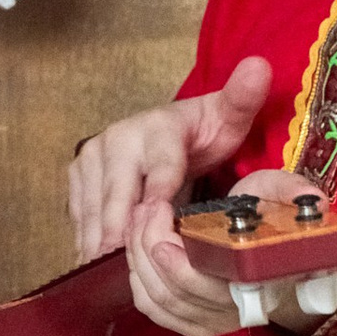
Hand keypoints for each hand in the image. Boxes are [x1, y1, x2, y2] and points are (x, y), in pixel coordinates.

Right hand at [68, 57, 272, 262]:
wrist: (171, 132)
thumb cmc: (204, 133)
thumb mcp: (229, 116)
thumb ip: (243, 97)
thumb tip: (259, 66)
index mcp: (156, 125)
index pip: (160, 164)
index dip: (160, 192)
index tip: (158, 217)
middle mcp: (116, 138)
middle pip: (117, 191)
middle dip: (121, 226)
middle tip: (125, 260)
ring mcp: (91, 159)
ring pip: (93, 205)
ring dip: (99, 238)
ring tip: (109, 269)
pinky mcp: (77, 179)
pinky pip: (79, 213)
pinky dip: (87, 237)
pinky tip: (97, 262)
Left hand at [127, 166, 330, 335]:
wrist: (278, 252)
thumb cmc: (276, 219)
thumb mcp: (284, 195)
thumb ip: (294, 193)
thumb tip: (315, 201)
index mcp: (261, 281)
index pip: (212, 287)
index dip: (179, 267)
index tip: (162, 230)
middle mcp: (237, 310)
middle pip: (175, 292)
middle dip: (148, 246)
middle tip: (147, 207)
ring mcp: (215, 322)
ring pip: (159, 302)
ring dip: (138, 258)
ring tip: (140, 219)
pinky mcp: (196, 324)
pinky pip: (153, 310)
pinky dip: (137, 279)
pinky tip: (137, 248)